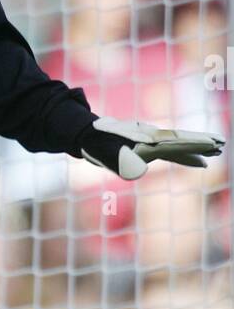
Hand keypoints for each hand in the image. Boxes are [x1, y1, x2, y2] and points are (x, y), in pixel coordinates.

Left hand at [78, 117, 224, 180]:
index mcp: (146, 140)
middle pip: (183, 140)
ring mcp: (153, 141)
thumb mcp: (107, 156)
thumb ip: (123, 163)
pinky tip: (200, 163)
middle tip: (222, 143)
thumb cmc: (98, 146)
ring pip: (181, 146)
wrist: (88, 134)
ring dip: (200, 149)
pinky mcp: (150, 147)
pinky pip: (174, 153)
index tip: (212, 143)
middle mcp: (153, 138)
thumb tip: (141, 173)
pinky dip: (189, 156)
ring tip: (219, 151)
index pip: (176, 142)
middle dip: (203, 143)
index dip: (195, 144)